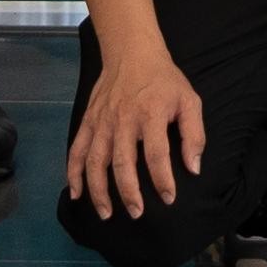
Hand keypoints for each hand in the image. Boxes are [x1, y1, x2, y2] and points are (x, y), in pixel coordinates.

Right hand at [67, 40, 208, 217]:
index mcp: (151, 114)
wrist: (132, 53)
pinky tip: (75, 193)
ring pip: (96, 161)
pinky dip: (73, 173)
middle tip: (137, 213)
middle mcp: (123, 119)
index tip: (168, 198)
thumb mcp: (189, 101)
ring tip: (106, 213)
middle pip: (122, 162)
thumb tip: (193, 168)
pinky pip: (77, 150)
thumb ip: (194, 135)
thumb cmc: (164, 81)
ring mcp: (102, 121)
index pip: (156, 153)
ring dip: (98, 190)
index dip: (163, 179)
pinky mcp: (88, 121)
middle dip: (128, 192)